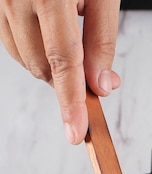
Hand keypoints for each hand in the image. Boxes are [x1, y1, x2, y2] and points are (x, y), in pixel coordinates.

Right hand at [0, 0, 120, 143]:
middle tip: (91, 70)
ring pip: (23, 57)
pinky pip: (8, 39)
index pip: (63, 60)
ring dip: (49, 62)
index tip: (75, 132)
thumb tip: (100, 85)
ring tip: (67, 26)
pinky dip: (30, 45)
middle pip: (42, 65)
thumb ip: (102, 37)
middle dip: (67, 79)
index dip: (70, 102)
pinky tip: (45, 23)